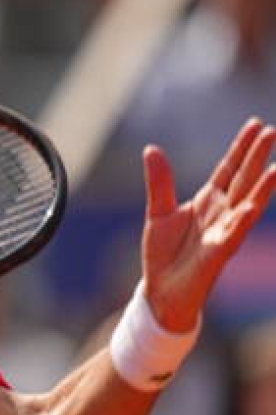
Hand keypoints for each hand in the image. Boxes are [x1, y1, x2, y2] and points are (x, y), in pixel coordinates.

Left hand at [141, 119, 275, 331]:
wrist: (160, 290)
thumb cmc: (164, 253)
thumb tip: (151, 149)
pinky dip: (241, 221)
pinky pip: (233, 235)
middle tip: (272, 131)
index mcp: (208, 201)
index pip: (229, 169)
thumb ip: (159, 182)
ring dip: (262, 188)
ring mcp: (223, 232)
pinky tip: (251, 208)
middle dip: (256, 157)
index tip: (256, 124)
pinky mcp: (218, 253)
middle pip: (242, 180)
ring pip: (247, 205)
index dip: (241, 148)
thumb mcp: (158, 211)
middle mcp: (221, 213)